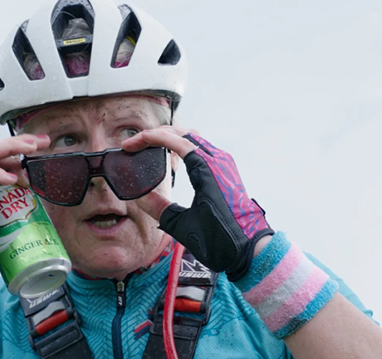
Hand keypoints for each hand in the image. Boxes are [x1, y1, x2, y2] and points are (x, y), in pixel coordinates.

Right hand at [123, 128, 272, 280]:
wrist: (250, 248)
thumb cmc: (221, 239)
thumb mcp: (182, 226)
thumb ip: (159, 209)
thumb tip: (140, 196)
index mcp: (207, 170)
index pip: (176, 140)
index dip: (150, 138)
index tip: (131, 144)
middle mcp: (218, 161)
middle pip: (184, 134)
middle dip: (157, 134)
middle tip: (135, 144)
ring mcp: (223, 165)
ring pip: (194, 139)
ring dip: (171, 137)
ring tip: (148, 145)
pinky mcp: (225, 171)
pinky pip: (202, 149)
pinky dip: (183, 146)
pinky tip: (170, 154)